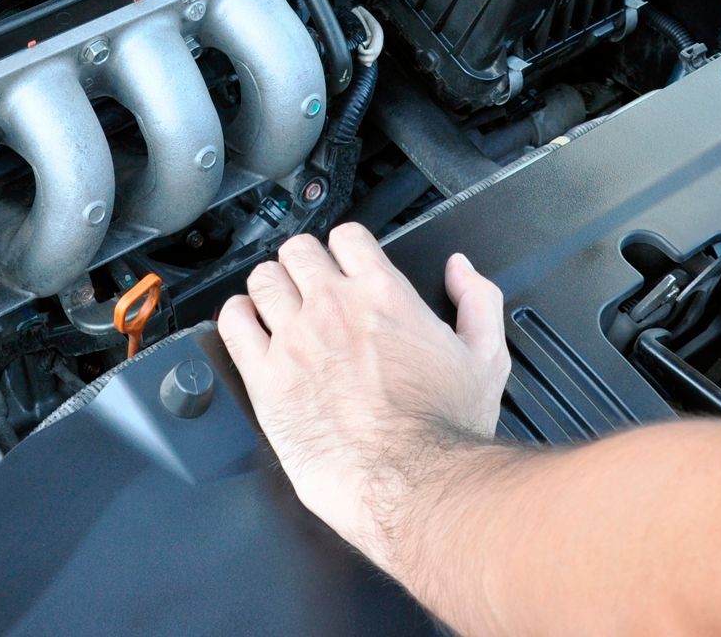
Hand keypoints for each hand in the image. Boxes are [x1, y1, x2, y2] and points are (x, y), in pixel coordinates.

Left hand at [218, 224, 509, 576]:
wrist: (411, 484)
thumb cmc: (445, 431)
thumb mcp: (487, 358)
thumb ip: (478, 301)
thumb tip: (461, 270)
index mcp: (383, 294)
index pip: (347, 237)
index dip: (344, 247)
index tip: (344, 263)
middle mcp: (333, 308)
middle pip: (297, 251)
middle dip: (303, 264)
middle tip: (308, 286)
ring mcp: (295, 340)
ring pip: (262, 280)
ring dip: (270, 288)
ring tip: (277, 307)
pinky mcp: (265, 378)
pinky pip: (233, 324)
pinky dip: (237, 317)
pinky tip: (249, 327)